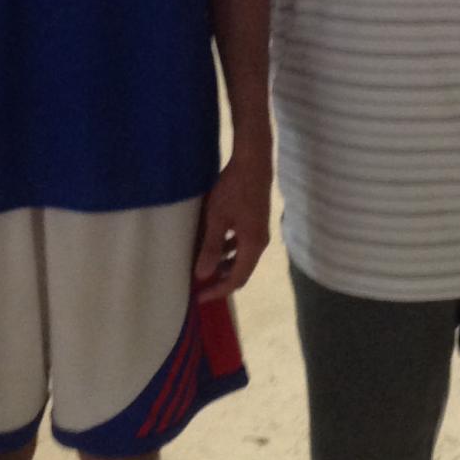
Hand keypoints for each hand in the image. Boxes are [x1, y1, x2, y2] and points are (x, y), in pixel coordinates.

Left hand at [192, 146, 271, 304]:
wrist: (253, 162)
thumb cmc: (233, 190)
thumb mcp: (217, 219)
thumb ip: (211, 248)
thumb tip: (202, 275)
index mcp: (252, 246)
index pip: (236, 279)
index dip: (218, 291)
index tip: (199, 297)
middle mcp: (260, 243)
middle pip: (241, 271)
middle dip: (221, 281)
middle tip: (200, 286)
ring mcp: (260, 232)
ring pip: (242, 258)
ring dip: (224, 265)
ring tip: (204, 267)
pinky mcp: (256, 222)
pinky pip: (243, 245)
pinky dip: (229, 250)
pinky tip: (214, 244)